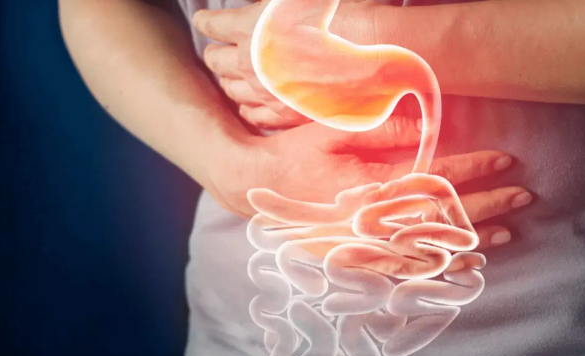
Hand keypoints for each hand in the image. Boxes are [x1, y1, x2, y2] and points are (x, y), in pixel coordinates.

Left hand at [194, 1, 380, 129]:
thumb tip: (261, 4)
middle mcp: (250, 63)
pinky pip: (254, 116)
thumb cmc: (345, 14)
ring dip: (227, 81)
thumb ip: (271, 3)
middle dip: (214, 54)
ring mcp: (267, 93)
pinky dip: (248, 108)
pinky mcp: (286, 115)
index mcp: (249, 27)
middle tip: (214, 51)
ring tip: (229, 77)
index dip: (208, 22)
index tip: (205, 21)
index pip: (213, 24)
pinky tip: (248, 104)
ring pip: (232, 91)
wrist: (378, 53)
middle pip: (217, 61)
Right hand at [208, 116, 529, 249]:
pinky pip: (406, 270)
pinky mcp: (354, 259)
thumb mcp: (333, 131)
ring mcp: (363, 244)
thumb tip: (430, 128)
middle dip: (487, 205)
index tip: (506, 159)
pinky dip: (440, 269)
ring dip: (471, 242)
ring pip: (429, 248)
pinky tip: (466, 267)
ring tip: (508, 234)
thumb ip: (382, 132)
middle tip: (523, 197)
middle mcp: (369, 220)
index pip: (434, 176)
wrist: (251, 186)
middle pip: (440, 216)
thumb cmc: (295, 153)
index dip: (473, 167)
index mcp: (368, 184)